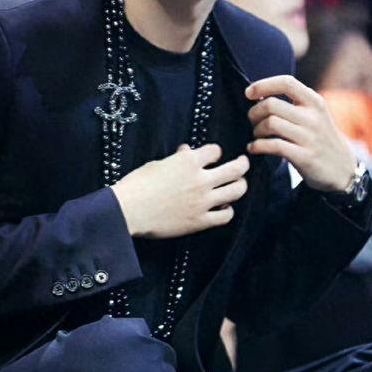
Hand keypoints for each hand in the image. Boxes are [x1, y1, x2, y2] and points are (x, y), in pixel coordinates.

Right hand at [111, 144, 248, 237]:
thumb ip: (177, 158)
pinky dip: (228, 210)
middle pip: (236, 168)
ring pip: (237, 190)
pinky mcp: (200, 221)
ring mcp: (203, 201)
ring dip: (240, 185)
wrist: (128, 210)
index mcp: (189, 161)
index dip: (215, 152)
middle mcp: (201, 179)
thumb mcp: (158, 164)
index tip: (214, 155)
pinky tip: (223, 207)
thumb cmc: (138, 184)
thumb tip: (186, 151)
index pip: (215, 150)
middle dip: (242, 164)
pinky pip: (226, 216)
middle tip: (243, 163)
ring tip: (238, 184)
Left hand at [245, 75, 356, 191]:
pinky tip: (253, 148)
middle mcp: (313, 117)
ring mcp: (310, 137)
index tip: (249, 93)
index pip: (286, 82)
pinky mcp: (305, 157)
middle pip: (271, 104)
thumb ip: (293, 103)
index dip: (263, 85)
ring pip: (270, 123)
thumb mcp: (314, 114)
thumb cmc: (319, 138)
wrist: (342, 169)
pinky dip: (257, 146)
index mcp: (314, 102)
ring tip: (256, 135)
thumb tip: (258, 93)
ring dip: (256, 130)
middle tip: (252, 121)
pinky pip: (273, 146)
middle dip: (254, 112)